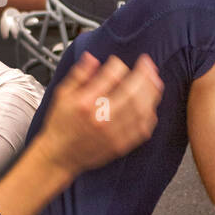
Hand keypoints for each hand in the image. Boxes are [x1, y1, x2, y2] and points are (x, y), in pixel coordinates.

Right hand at [37, 51, 162, 176]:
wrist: (59, 156)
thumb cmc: (60, 125)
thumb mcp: (62, 95)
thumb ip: (78, 75)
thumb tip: (92, 58)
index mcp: (85, 103)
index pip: (110, 76)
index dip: (118, 64)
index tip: (118, 61)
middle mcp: (101, 118)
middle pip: (131, 91)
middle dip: (143, 74)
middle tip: (148, 64)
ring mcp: (113, 133)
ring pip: (141, 109)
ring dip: (151, 92)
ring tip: (155, 80)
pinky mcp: (121, 145)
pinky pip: (142, 128)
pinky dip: (150, 114)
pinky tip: (151, 105)